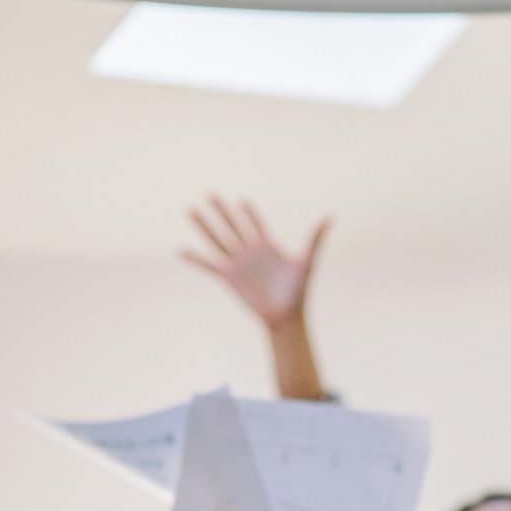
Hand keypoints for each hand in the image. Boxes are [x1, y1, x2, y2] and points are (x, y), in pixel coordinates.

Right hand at [182, 196, 329, 329]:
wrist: (285, 317)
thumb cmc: (298, 292)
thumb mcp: (307, 261)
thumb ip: (315, 239)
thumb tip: (330, 218)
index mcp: (267, 246)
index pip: (256, 224)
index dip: (249, 212)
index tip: (241, 200)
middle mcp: (250, 252)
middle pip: (232, 225)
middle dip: (222, 210)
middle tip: (210, 194)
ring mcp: (237, 264)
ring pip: (217, 239)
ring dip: (204, 225)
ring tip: (190, 210)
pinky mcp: (228, 278)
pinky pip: (208, 265)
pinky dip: (194, 259)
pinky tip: (180, 250)